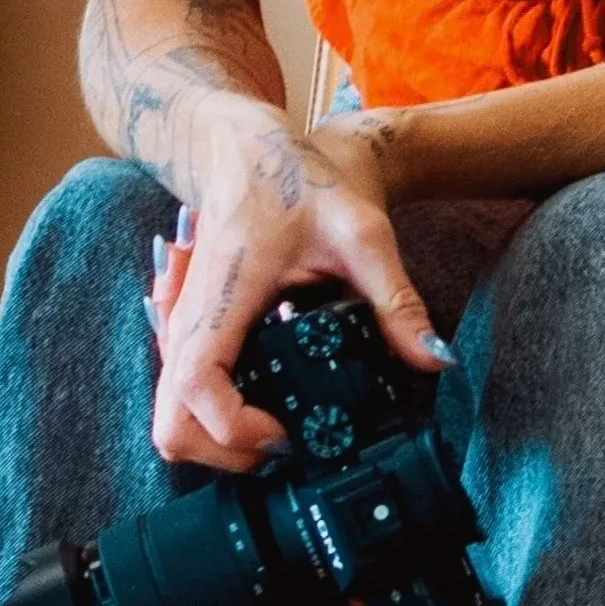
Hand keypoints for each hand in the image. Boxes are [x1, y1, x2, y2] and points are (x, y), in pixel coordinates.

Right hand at [147, 104, 452, 472]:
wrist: (252, 148)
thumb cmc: (301, 180)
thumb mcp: (362, 233)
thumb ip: (396, 298)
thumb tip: (435, 360)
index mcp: (219, 298)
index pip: (197, 390)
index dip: (237, 432)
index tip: (289, 435)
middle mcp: (185, 322)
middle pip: (169, 427)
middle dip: (225, 457)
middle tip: (290, 445)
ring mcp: (179, 331)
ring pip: (170, 419)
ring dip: (220, 444)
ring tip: (283, 430)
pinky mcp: (187, 335)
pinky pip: (182, 398)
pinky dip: (215, 420)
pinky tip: (266, 404)